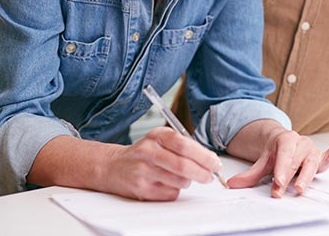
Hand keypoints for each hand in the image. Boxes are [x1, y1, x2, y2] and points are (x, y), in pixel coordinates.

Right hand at [102, 127, 222, 200]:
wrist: (113, 166)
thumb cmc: (144, 153)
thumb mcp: (160, 140)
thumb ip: (183, 145)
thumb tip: (209, 160)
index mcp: (157, 135)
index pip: (185, 145)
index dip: (204, 156)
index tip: (215, 163)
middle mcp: (149, 151)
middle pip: (183, 165)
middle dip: (202, 173)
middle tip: (209, 176)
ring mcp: (143, 171)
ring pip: (179, 181)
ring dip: (188, 182)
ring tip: (184, 177)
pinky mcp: (141, 188)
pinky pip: (170, 193)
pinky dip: (176, 190)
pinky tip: (168, 183)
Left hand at [227, 129, 328, 197]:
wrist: (283, 140)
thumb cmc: (275, 152)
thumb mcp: (262, 161)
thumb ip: (250, 174)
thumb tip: (233, 184)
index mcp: (285, 139)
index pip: (283, 156)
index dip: (280, 170)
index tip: (277, 183)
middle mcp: (300, 143)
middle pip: (296, 161)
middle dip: (289, 177)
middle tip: (282, 190)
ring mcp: (312, 149)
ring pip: (312, 162)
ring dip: (307, 175)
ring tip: (301, 187)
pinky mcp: (321, 156)